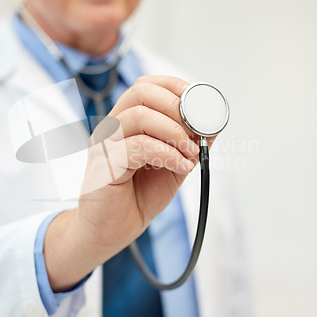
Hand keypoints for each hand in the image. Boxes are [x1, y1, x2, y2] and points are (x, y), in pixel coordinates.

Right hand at [44, 76, 214, 290]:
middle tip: (196, 128)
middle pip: (140, 92)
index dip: (174, 86)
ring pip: (139, 116)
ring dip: (174, 131)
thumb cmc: (138, 196)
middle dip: (176, 106)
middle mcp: (111, 127)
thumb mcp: (172, 166)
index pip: (145, 85)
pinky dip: (167, 154)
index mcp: (125, 122)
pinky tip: (181, 167)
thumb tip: (212, 125)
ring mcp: (104, 144)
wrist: (113, 230)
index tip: (198, 102)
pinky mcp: (103, 165)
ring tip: (190, 152)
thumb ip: (188, 145)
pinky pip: (137, 147)